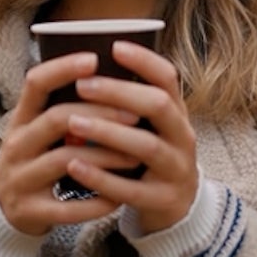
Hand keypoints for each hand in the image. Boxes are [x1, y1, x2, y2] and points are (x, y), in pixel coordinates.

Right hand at [0, 51, 144, 235]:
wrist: (2, 209)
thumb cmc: (34, 159)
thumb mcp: (37, 130)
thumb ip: (63, 107)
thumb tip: (110, 75)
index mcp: (20, 120)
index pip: (35, 83)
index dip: (63, 69)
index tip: (94, 59)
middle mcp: (16, 146)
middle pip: (57, 120)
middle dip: (100, 114)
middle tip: (135, 114)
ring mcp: (20, 180)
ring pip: (65, 161)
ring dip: (104, 156)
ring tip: (135, 156)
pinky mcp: (30, 211)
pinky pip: (67, 207)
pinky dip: (95, 201)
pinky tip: (118, 196)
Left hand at [57, 40, 198, 234]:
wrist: (177, 209)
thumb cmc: (151, 158)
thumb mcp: (151, 127)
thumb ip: (130, 103)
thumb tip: (86, 67)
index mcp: (177, 114)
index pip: (168, 78)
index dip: (144, 61)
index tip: (114, 47)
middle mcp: (183, 137)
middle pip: (159, 106)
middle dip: (120, 92)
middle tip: (82, 85)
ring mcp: (176, 170)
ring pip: (146, 146)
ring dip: (108, 132)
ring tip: (73, 122)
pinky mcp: (162, 201)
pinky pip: (131, 189)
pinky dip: (101, 177)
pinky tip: (74, 165)